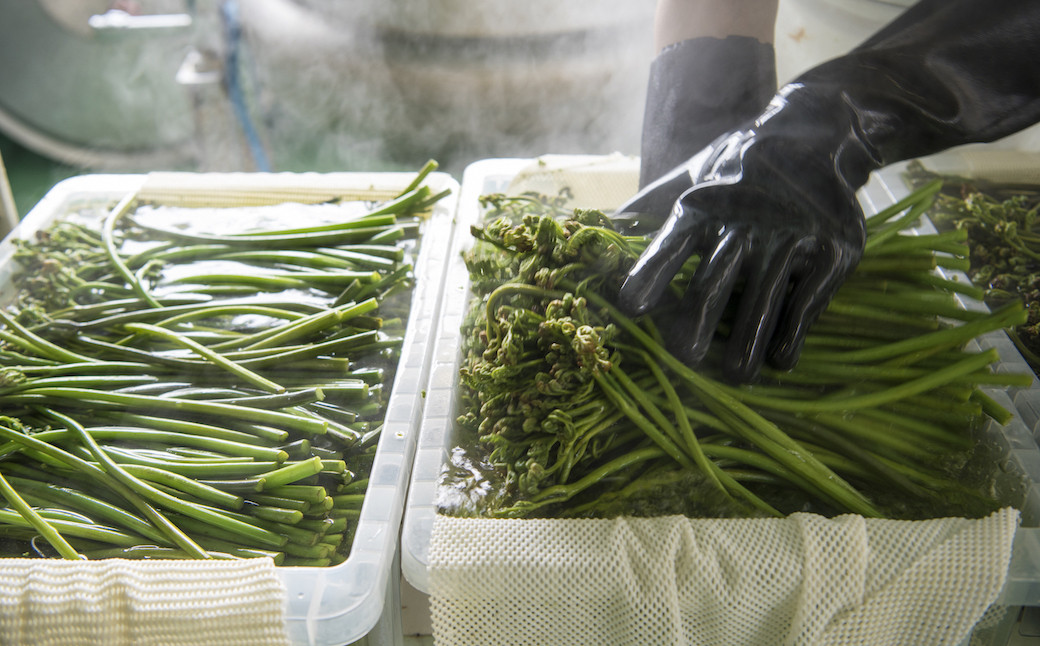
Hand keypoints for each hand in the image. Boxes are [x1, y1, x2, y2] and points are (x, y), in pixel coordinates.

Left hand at [617, 88, 866, 381]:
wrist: (815, 135)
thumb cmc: (738, 170)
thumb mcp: (692, 177)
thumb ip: (649, 206)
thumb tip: (596, 225)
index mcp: (701, 204)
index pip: (670, 244)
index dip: (650, 274)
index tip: (630, 307)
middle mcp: (744, 219)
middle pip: (715, 279)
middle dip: (697, 321)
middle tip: (685, 359)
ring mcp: (791, 234)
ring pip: (764, 297)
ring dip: (748, 340)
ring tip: (737, 376)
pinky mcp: (833, 249)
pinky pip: (809, 298)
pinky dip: (793, 332)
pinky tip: (781, 358)